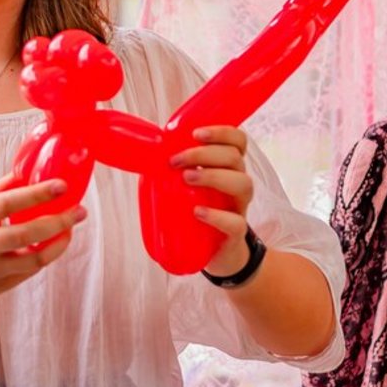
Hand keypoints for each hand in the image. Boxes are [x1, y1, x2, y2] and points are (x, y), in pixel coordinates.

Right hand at [0, 174, 85, 314]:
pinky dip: (45, 257)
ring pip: (33, 259)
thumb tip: (27, 173)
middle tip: (79, 211)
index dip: (37, 194)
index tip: (62, 186)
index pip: (7, 203)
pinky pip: (28, 272)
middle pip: (26, 234)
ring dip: (58, 243)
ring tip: (69, 230)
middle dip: (58, 221)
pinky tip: (53, 245)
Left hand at [170, 126, 254, 276]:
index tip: (196, 133)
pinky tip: (198, 211)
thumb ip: (174, 172)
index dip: (222, 132)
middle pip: (235, 158)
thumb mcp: (187, 189)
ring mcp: (239, 209)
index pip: (237, 142)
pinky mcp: (235, 234)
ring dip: (213, 176)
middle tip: (176, 160)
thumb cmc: (199, 214)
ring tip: (187, 178)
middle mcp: (238, 185)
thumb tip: (144, 156)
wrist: (216, 254)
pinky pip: (236, 223)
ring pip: (242, 184)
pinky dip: (217, 215)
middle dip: (204, 153)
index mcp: (228, 169)